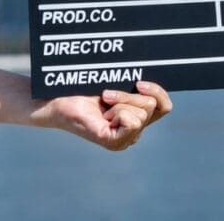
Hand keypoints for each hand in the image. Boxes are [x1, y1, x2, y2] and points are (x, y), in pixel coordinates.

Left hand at [35, 81, 172, 150]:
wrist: (57, 99)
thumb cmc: (84, 89)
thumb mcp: (119, 84)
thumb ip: (138, 87)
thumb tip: (151, 80)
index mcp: (137, 118)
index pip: (165, 107)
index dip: (158, 91)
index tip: (139, 82)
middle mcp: (134, 132)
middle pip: (153, 106)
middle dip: (131, 94)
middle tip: (108, 94)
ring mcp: (124, 140)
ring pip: (143, 112)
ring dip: (121, 101)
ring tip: (103, 104)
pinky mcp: (113, 143)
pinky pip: (132, 121)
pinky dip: (119, 111)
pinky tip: (104, 114)